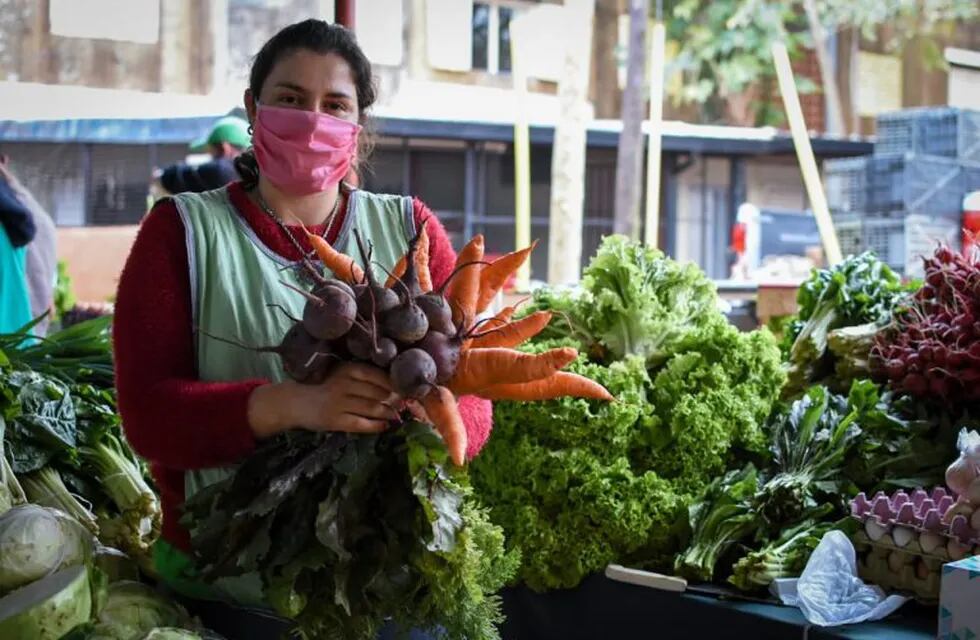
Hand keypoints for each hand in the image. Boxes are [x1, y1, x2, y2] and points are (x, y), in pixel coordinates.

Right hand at [248, 362, 399, 437]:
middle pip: (379, 393)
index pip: (379, 376)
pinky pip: (362, 424)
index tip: (407, 390)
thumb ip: (364, 378)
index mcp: (348, 370)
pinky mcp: (335, 420)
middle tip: (404, 405)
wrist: (296, 402)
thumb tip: (395, 386)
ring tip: (396, 415)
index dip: (396, 385)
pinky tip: (384, 426)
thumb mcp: (342, 375)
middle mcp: (345, 384)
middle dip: (395, 400)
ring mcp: (340, 403)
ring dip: (388, 413)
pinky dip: (376, 426)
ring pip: (373, 409)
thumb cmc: (325, 386)